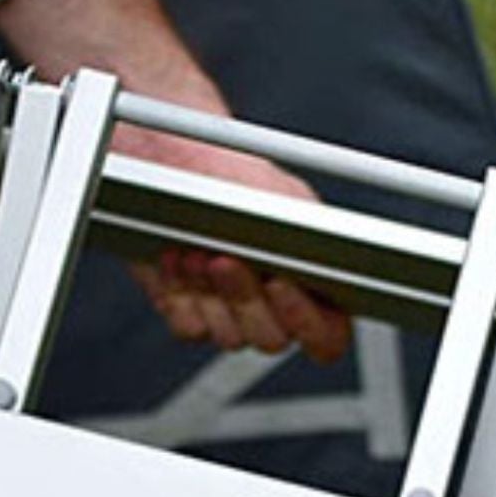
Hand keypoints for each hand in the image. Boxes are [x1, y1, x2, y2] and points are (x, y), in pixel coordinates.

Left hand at [0, 0, 351, 364]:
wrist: (166, 157)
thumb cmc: (229, 167)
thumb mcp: (283, 197)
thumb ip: (310, 237)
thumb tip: (324, 262)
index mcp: (314, 277)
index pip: (329, 333)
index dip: (309, 320)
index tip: (281, 283)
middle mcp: (273, 300)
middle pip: (273, 339)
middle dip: (245, 297)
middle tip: (226, 257)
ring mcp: (230, 308)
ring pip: (230, 336)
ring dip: (209, 290)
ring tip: (195, 246)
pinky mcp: (190, 308)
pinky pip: (190, 327)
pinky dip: (180, 291)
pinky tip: (174, 256)